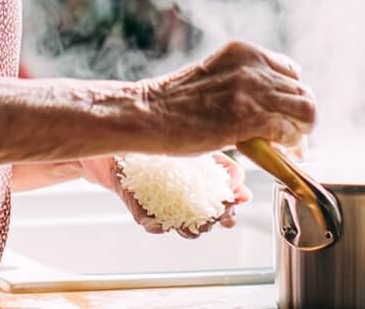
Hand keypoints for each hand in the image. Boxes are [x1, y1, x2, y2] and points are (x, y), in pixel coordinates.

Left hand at [80, 153, 252, 237]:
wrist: (122, 135)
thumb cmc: (162, 139)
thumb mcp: (198, 147)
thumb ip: (222, 166)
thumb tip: (242, 185)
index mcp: (203, 187)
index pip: (224, 205)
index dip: (231, 207)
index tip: (235, 202)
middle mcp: (185, 200)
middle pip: (207, 222)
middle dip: (216, 221)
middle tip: (218, 215)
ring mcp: (163, 206)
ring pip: (182, 228)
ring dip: (191, 229)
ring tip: (195, 222)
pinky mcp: (140, 207)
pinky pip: (149, 221)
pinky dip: (155, 224)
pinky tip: (160, 222)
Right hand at [135, 41, 315, 153]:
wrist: (148, 114)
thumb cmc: (174, 102)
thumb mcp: (215, 77)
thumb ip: (243, 84)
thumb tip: (269, 110)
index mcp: (244, 52)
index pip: (291, 71)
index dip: (293, 95)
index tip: (288, 113)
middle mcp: (253, 67)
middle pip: (302, 92)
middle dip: (302, 117)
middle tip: (295, 138)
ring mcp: (253, 92)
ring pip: (305, 110)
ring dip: (302, 132)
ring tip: (292, 148)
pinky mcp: (250, 119)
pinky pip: (289, 132)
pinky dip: (291, 145)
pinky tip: (281, 153)